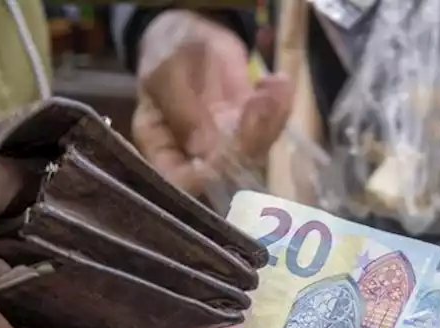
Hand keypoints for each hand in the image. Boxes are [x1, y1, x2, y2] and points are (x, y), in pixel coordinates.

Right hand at [133, 9, 293, 195]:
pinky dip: (279, 108)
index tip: (225, 153)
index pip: (180, 181)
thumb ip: (182, 108)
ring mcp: (223, 143)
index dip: (203, 177)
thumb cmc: (165, 51)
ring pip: (252, 152)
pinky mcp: (246, 128)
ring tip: (275, 87)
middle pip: (224, 173)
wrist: (189, 33)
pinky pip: (268, 129)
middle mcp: (192, 155)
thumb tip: (204, 149)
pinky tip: (278, 82)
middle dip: (247, 143)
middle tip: (259, 103)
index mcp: (160, 147)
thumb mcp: (166, 71)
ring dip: (269, 123)